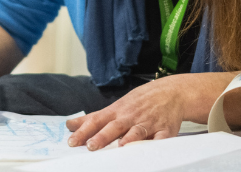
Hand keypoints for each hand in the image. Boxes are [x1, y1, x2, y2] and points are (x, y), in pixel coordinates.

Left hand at [65, 75, 187, 149]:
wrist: (170, 92)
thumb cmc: (139, 101)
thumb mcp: (116, 106)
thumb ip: (94, 118)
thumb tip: (70, 125)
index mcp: (117, 112)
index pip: (96, 121)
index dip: (84, 131)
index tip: (72, 141)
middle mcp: (130, 116)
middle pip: (114, 127)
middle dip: (102, 137)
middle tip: (91, 146)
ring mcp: (148, 122)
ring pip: (136, 132)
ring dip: (129, 138)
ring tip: (120, 147)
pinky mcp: (164, 130)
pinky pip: (161, 138)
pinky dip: (156, 143)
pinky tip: (150, 147)